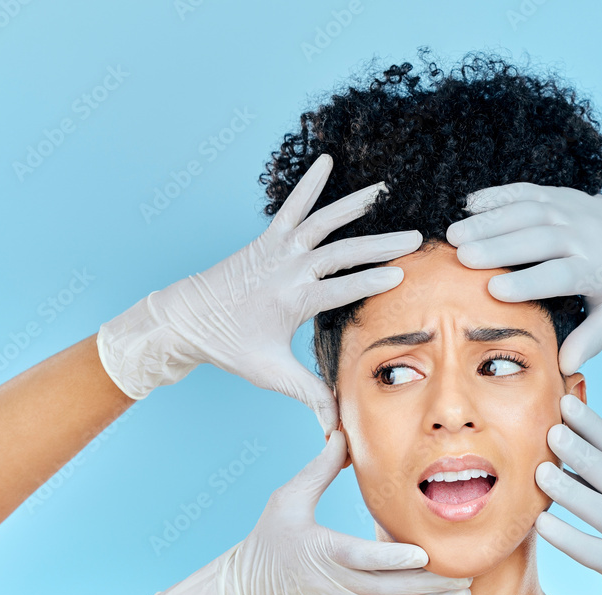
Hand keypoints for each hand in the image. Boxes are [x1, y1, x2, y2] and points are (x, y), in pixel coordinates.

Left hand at [98, 154, 419, 432]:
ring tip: (383, 189)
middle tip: (415, 239)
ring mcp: (277, 249)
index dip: (371, 283)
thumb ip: (307, 394)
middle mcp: (287, 269)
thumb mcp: (270, 373)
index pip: (341, 289)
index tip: (404, 276)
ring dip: (353, 205)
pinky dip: (309, 183)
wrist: (185, 318)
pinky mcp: (267, 239)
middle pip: (342, 252)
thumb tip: (334, 427)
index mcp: (292, 300)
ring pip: (322, 222)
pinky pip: (292, 207)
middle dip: (380, 245)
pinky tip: (326, 160)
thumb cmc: (229, 346)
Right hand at [152, 430, 472, 594]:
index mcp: (322, 550)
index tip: (425, 555)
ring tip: (463, 593)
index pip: (363, 557)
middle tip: (467, 572)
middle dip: (431, 584)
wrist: (242, 594)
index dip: (394, 559)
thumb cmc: (267, 541)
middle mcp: (333, 584)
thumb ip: (319, 468)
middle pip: (388, 588)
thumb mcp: (287, 499)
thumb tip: (343, 433)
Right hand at [445, 184, 601, 374]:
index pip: (559, 275)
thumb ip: (593, 338)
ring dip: (489, 220)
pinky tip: (469, 204)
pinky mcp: (564, 197)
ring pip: (528, 210)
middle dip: (498, 246)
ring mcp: (573, 210)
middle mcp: (584, 234)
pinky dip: (499, 195)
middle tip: (461, 256)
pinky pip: (529, 191)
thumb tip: (565, 366)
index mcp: (598, 267)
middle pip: (537, 237)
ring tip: (454, 234)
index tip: (494, 291)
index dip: (527, 282)